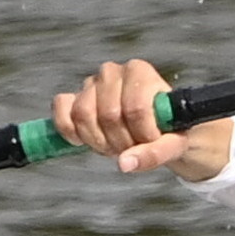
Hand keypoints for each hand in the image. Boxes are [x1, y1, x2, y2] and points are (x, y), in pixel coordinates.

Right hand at [51, 59, 233, 179]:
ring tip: (114, 146)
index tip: (153, 141)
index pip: (136, 108)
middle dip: (120, 141)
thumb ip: (156, 153)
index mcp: (140, 71)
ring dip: (97, 140)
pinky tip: (83, 141)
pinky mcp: (72, 97)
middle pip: (108, 115)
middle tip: (132, 147)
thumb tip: (124, 164)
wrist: (154, 126)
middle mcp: (112, 72)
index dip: (142, 134)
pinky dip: (69, 130)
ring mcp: (89, 84)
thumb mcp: (173, 144)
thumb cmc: (167, 130)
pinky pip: (61, 110)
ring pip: (83, 114)